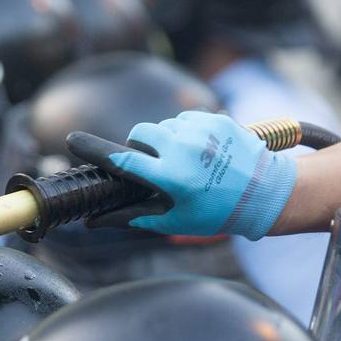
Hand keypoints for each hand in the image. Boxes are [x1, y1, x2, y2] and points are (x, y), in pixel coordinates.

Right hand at [66, 111, 296, 240]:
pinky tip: (200, 150)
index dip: (94, 150)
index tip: (73, 140)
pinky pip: (186, 118)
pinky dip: (186, 131)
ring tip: (184, 160)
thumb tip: (94, 222)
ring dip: (165, 139)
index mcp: (172, 178)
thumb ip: (133, 217)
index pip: (123, 160)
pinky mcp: (216, 118)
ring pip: (164, 125)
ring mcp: (202, 131)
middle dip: (139, 145)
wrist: (267, 193)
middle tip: (153, 163)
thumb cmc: (218, 213)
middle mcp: (185, 150)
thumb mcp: (175, 220)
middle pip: (140, 133)